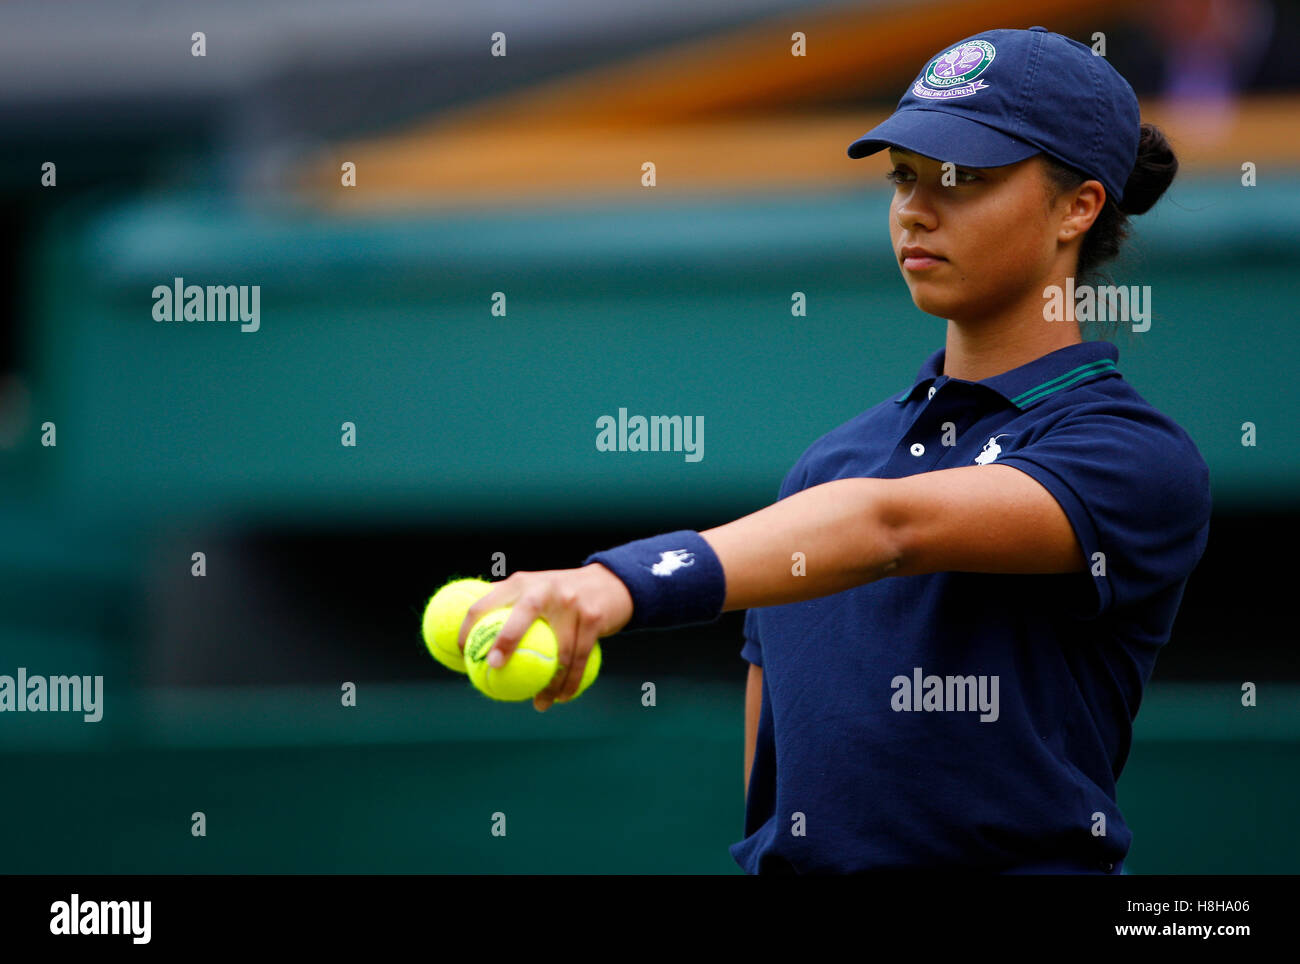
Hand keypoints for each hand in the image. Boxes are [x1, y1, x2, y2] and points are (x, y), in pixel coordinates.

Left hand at [456, 563, 633, 711]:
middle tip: (494, 667)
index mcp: (522, 583)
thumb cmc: (561, 595)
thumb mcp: (534, 590)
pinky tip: (561, 698)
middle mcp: (544, 589)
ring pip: (557, 650)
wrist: (610, 584)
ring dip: (548, 682)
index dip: (468, 627)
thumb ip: (507, 606)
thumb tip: (472, 639)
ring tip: (539, 704)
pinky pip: (579, 658)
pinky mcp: (592, 618)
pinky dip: (570, 682)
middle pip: (520, 616)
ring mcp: (571, 603)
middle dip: (505, 641)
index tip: (462, 653)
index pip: (486, 602)